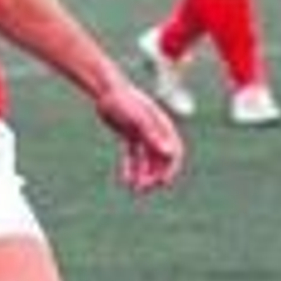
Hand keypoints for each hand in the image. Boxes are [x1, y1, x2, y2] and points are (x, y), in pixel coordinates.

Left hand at [94, 79, 184, 195]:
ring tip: (136, 189)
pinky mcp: (130, 135)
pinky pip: (133, 156)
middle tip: (144, 189)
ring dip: (143, 175)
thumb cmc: (124, 101)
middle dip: (155, 175)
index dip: (170, 168)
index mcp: (163, 127)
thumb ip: (153, 136)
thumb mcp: (139, 120)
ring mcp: (143, 134)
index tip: (163, 183)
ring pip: (147, 160)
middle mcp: (155, 131)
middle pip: (160, 159)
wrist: (106, 90)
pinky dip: (131, 168)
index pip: (174, 152)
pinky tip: (126, 180)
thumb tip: (169, 153)